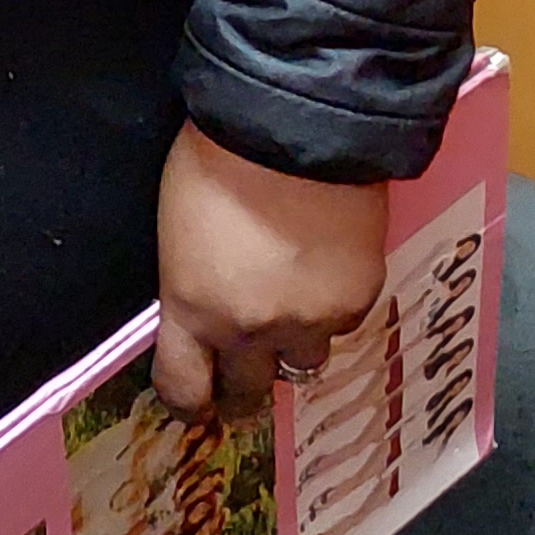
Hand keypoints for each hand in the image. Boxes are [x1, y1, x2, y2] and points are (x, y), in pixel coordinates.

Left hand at [150, 121, 384, 421]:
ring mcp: (310, 321)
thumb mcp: (177, 229)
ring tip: (289, 315)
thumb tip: (204, 302)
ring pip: (303, 362)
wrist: (294, 131)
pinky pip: (343, 324)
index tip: (190, 403)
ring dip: (293, 345)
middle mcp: (251, 329)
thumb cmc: (216, 161)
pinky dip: (332, 309)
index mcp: (193, 308)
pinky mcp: (357, 301)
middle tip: (242, 383)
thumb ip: (191, 282)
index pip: (184, 387)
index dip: (186, 401)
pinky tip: (325, 275)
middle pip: (247, 393)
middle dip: (241, 390)